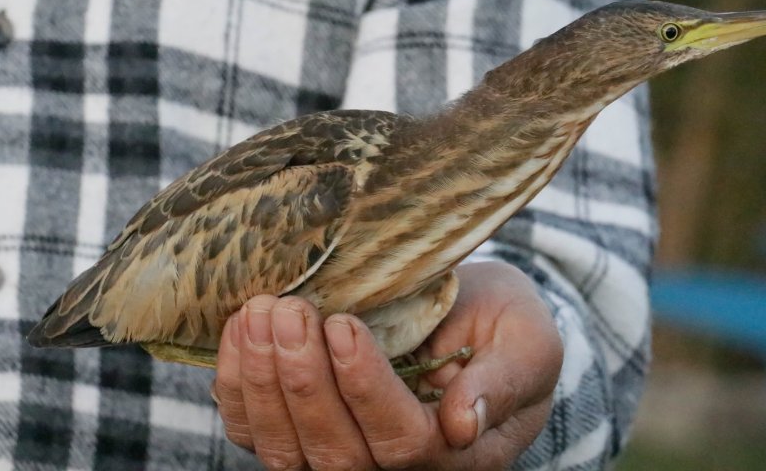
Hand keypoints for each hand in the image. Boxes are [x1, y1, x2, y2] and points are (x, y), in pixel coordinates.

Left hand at [212, 261, 563, 469]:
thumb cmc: (506, 329)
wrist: (476, 322)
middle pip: (336, 454)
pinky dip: (239, 385)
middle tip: (291, 310)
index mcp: (459, 454)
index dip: (366, 389)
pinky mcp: (304, 434)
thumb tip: (461, 424)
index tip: (344, 325)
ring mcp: (345, 456)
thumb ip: (501, 382)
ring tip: (262, 312)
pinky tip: (242, 329)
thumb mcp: (527, 343)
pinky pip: (257, 431)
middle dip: (304, 381)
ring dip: (264, 381)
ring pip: (288, 451)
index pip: (403, 441)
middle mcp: (397, 470)